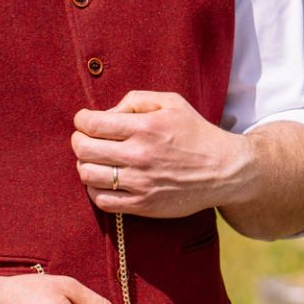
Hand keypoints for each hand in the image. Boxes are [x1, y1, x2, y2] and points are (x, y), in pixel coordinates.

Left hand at [72, 90, 253, 218]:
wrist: (225, 170)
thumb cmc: (196, 133)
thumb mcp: (173, 103)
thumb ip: (136, 99)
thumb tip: (107, 113)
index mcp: (145, 127)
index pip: (92, 124)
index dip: (81, 120)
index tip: (84, 121)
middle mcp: (139, 155)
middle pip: (84, 150)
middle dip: (79, 141)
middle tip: (85, 140)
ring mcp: (140, 182)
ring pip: (88, 175)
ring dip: (85, 165)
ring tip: (94, 161)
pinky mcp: (143, 204)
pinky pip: (102, 200)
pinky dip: (95, 189)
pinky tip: (104, 181)